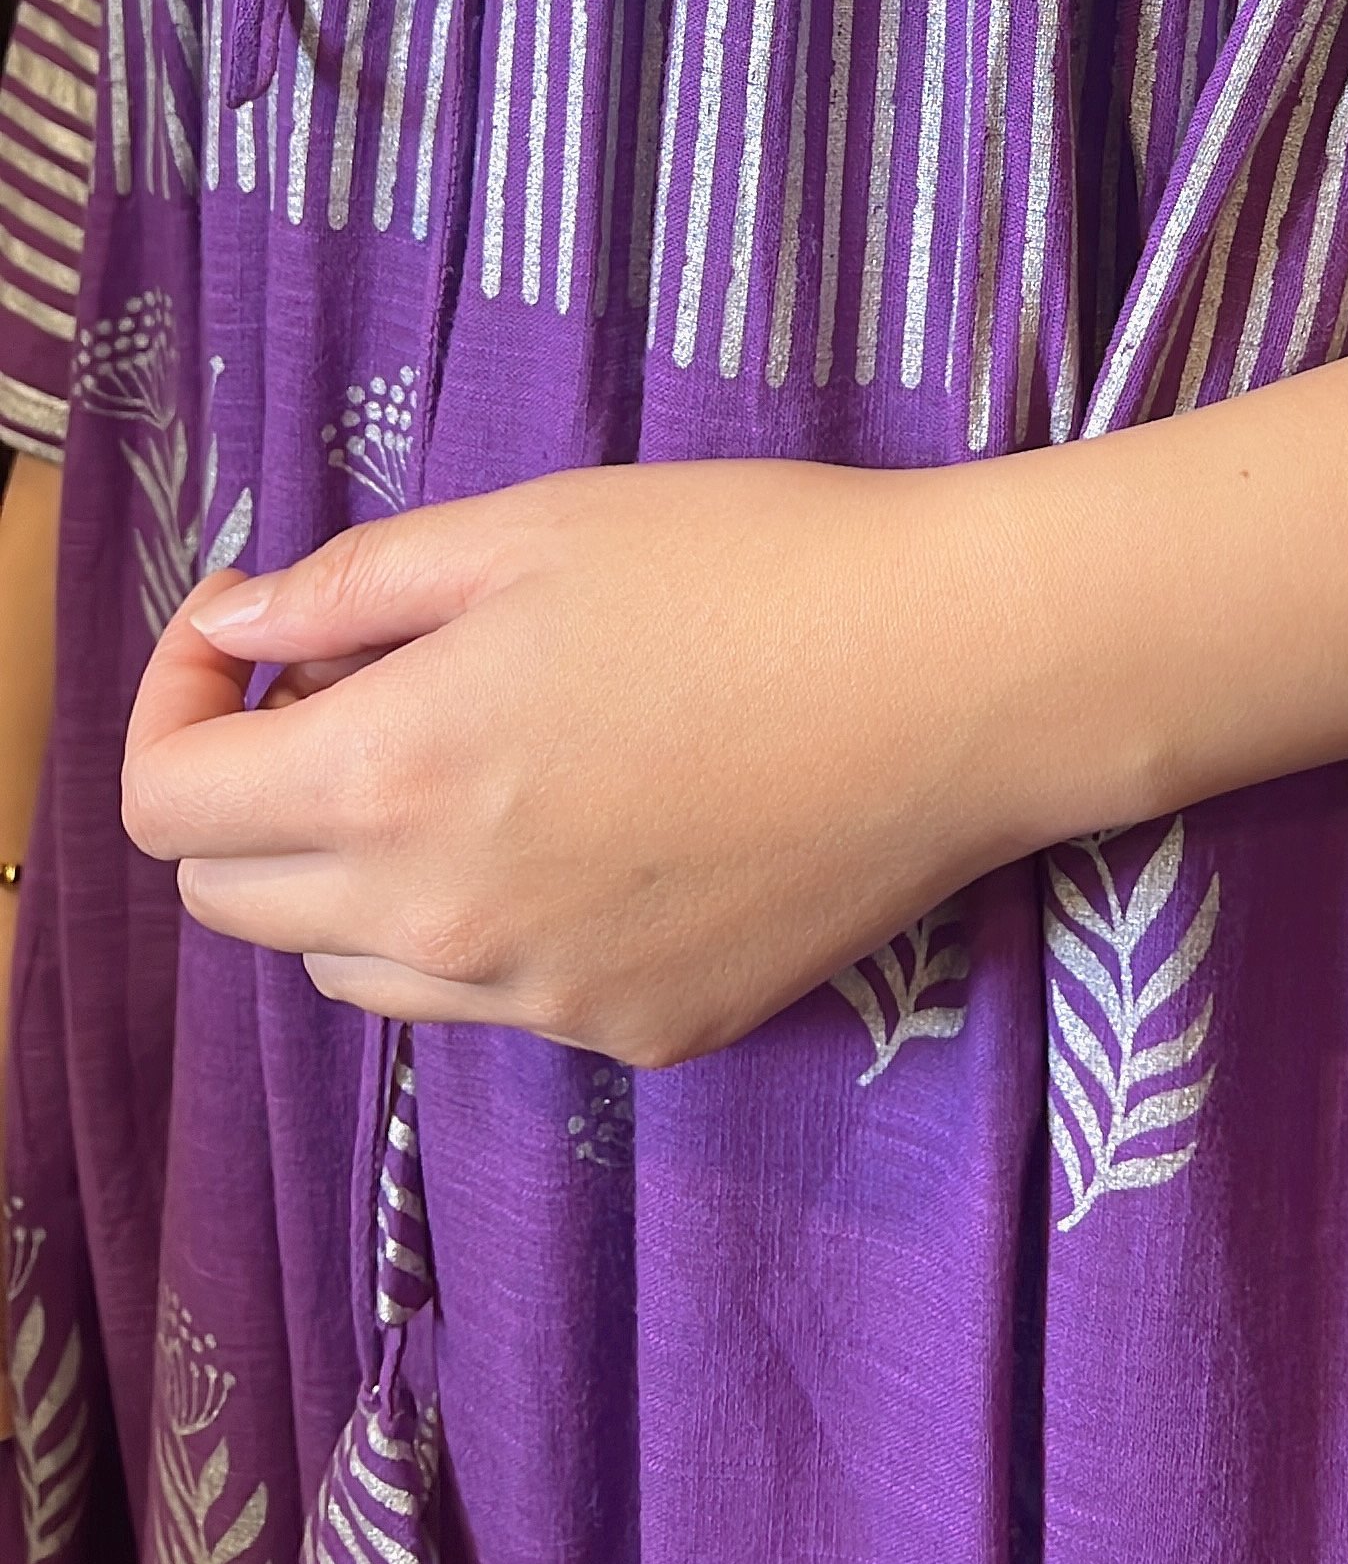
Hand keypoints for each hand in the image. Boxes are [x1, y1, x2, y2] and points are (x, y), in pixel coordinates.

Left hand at [121, 464, 1034, 1068]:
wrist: (962, 677)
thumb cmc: (750, 564)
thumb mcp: (530, 527)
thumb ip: (351, 589)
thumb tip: (236, 630)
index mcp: (395, 773)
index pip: (169, 809)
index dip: (177, 708)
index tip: (244, 644)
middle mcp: (444, 921)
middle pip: (236, 903)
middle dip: (250, 791)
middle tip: (357, 683)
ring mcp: (542, 1001)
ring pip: (356, 967)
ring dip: (358, 869)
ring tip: (481, 754)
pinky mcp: (639, 1035)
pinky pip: (497, 998)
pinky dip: (492, 919)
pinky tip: (603, 817)